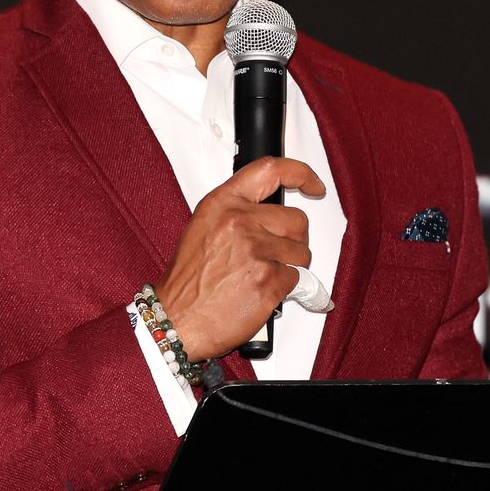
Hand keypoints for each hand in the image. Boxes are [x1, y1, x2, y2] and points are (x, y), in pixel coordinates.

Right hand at [154, 157, 325, 361]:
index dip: (301, 174)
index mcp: (223, 204)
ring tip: (260, 275)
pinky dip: (283, 288)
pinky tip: (259, 291)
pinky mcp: (268, 282)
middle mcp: (239, 222)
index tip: (313, 186)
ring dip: (289, 266)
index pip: (271, 171)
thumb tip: (272, 212)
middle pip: (297, 220)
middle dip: (293, 239)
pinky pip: (297, 280)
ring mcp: (255, 252)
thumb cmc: (188, 280)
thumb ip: (237, 212)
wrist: (176, 319)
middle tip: (276, 254)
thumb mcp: (203, 227)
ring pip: (301, 252)